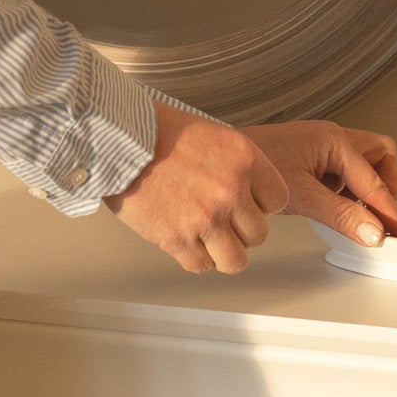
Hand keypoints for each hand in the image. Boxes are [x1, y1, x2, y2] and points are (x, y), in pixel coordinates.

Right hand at [104, 101, 288, 273]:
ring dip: (222, 252)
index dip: (260, 205)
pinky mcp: (177, 238)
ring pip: (235, 260)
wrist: (118, 140)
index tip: (246, 205)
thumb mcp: (213, 135)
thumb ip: (236, 166)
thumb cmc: (159, 131)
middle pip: (258, 235)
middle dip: (241, 231)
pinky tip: (184, 240)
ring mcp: (205, 218)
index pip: (278, 200)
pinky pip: (200, 265)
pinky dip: (193, 257)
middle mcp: (230, 191)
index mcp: (244, 160)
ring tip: (208, 240)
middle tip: (222, 221)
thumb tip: (247, 195)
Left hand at [240, 119, 396, 246]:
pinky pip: (343, 174)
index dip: (392, 212)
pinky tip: (326, 206)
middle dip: (383, 186)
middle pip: (380, 158)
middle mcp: (333, 139)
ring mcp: (322, 147)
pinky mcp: (312, 158)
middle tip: (376, 214)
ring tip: (345, 212)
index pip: (375, 182)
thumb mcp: (302, 195)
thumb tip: (374, 232)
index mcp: (335, 141)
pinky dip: (343, 192)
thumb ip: (341, 215)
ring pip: (363, 165)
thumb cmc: (254, 164)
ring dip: (362, 191)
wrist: (219, 161)